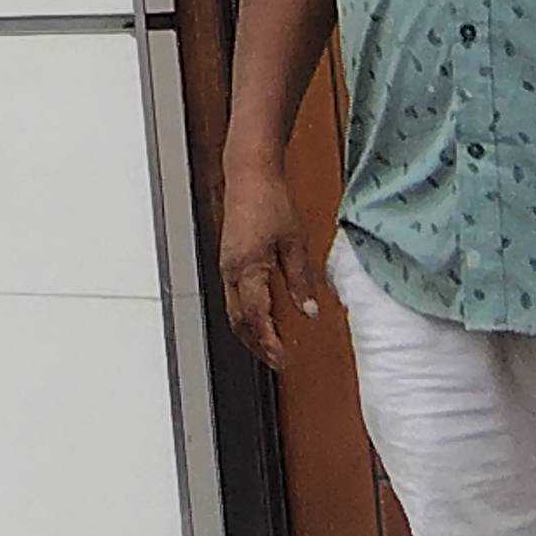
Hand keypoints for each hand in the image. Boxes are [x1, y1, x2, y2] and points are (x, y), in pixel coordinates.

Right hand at [220, 169, 320, 368]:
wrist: (249, 173)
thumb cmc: (270, 201)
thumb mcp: (295, 243)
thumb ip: (300, 280)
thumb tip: (309, 312)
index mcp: (246, 267)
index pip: (255, 317)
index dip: (269, 342)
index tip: (283, 360)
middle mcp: (230, 269)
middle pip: (237, 320)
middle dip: (256, 345)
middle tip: (278, 362)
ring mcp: (226, 264)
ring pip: (232, 309)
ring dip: (249, 332)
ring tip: (271, 347)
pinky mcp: (228, 258)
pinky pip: (232, 295)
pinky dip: (245, 314)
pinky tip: (262, 317)